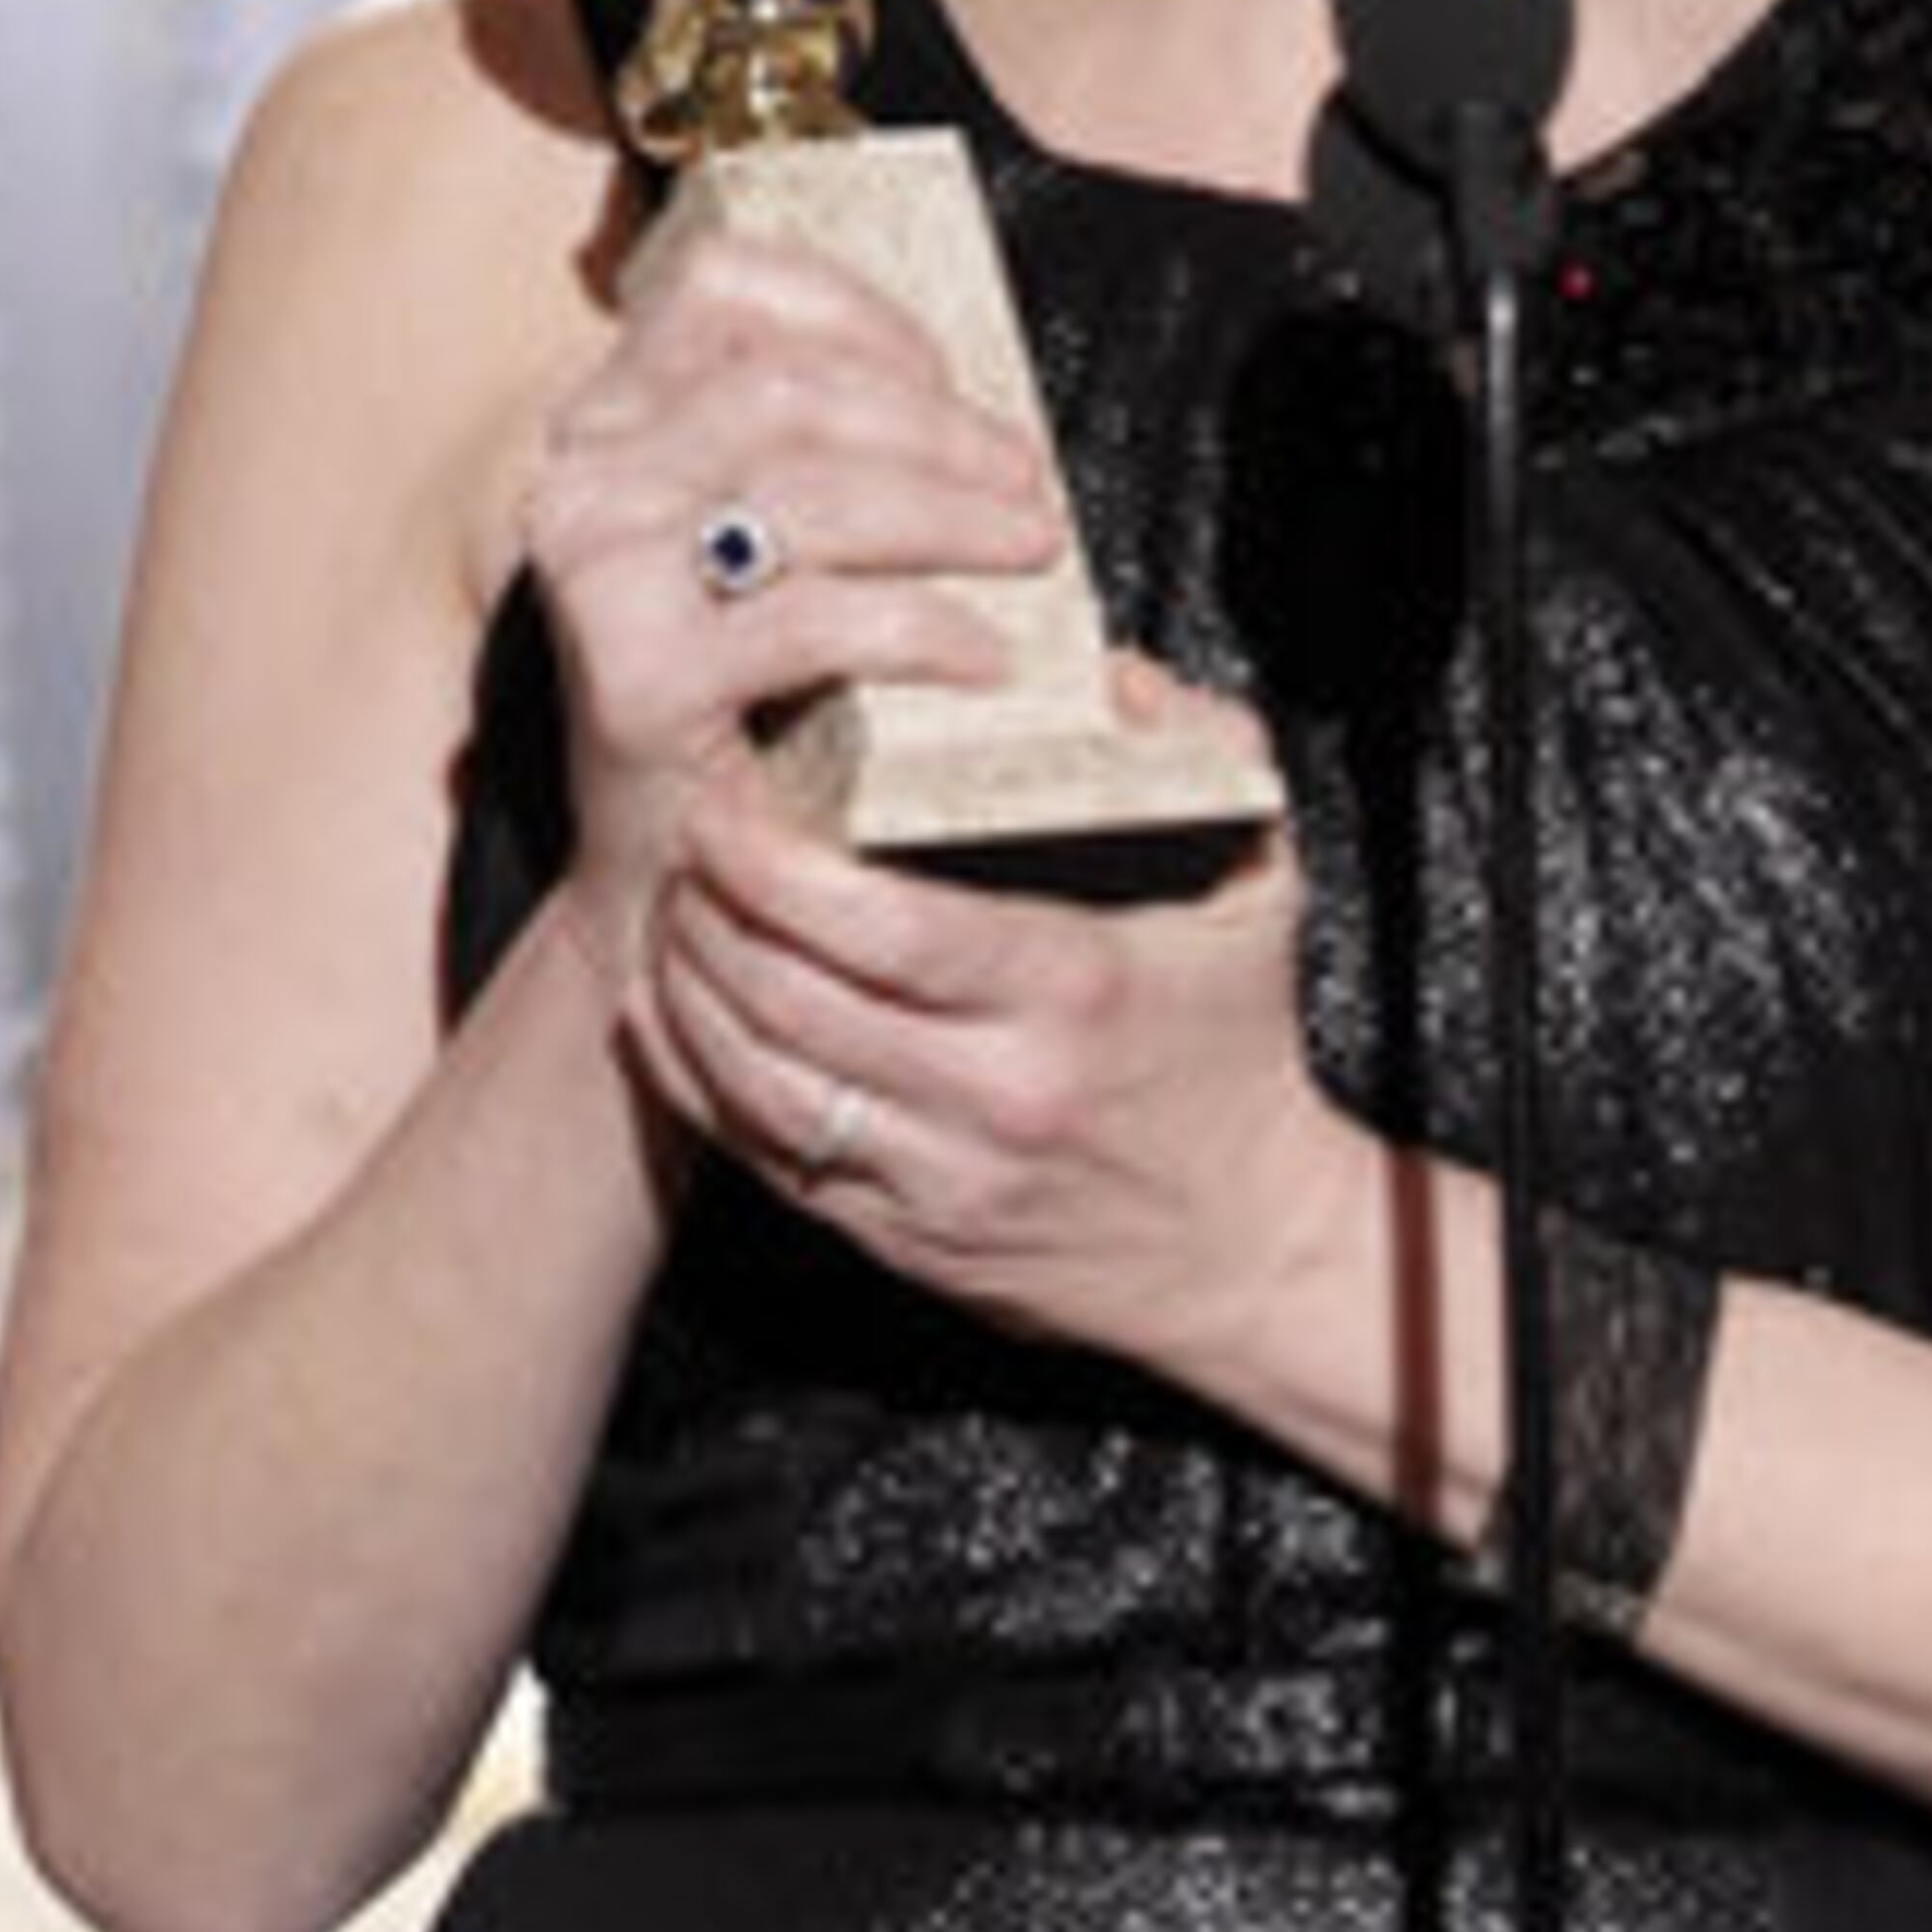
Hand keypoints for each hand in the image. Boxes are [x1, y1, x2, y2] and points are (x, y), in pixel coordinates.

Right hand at [516, 220, 1062, 1007]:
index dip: (861, 317)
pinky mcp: (637, 675)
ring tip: (1031, 551)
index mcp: (608, 417)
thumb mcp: (764, 543)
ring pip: (810, 488)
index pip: (728, 288)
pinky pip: (815, 617)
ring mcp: (599, 572)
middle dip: (939, 430)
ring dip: (951, 513)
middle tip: (1031, 488)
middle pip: (790, 389)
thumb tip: (973, 410)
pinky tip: (982, 656)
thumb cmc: (746, 695)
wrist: (670, 872)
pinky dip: (924, 626)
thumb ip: (819, 451)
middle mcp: (583, 477)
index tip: (954, 383)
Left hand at [633, 666, 1350, 1392]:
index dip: (772, 863)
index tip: (729, 802)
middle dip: (707, 909)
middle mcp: (996, 1090)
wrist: (1251, 1250)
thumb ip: (1206, 757)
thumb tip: (1120, 681)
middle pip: (791, 996)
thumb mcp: (1261, 891)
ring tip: (671, 918)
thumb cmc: (1241, 1055)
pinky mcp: (906, 1238)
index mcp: (1073, 988)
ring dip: (685, 991)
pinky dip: (697, 1082)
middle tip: (682, 838)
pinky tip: (670, 1019)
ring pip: (757, 1082)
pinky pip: (764, 1157)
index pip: (879, 924)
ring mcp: (942, 1176)